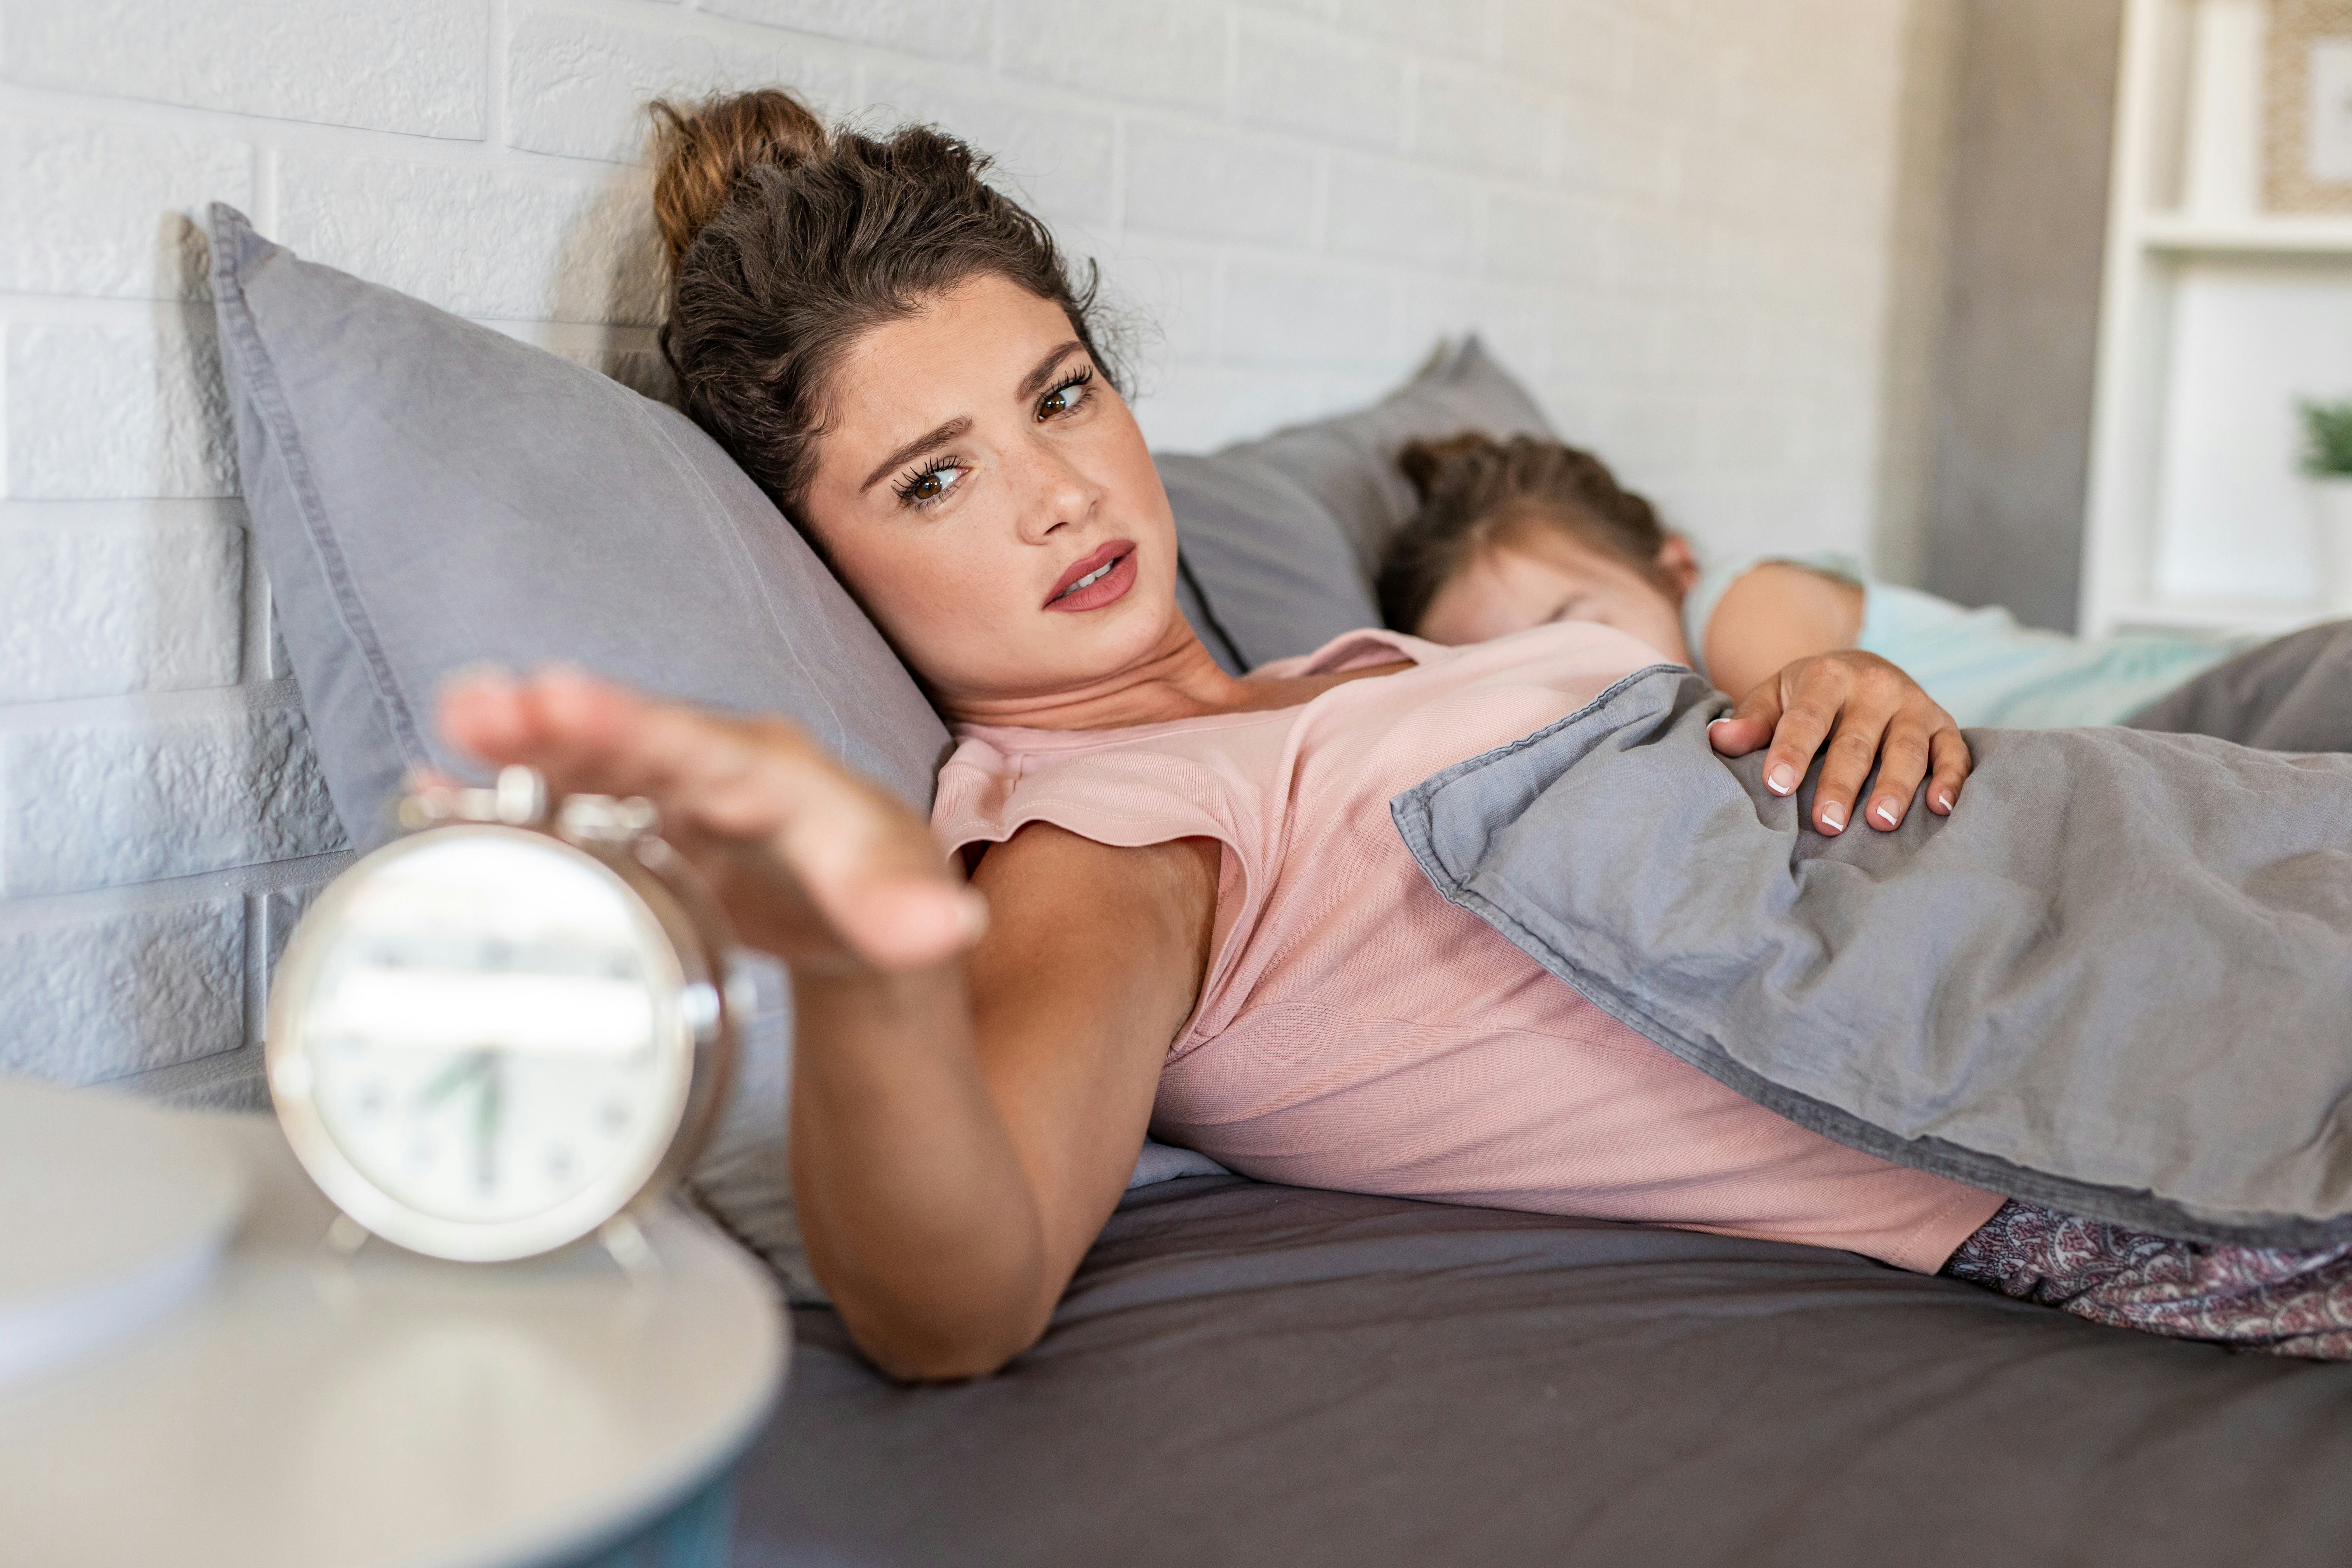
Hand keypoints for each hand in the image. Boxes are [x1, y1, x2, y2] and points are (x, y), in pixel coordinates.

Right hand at [436, 666, 985, 973]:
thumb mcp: (898, 911)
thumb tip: (947, 931)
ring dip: (521, 744)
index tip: (563, 696)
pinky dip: (506, 798)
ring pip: (591, 758)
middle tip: (479, 703)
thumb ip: (906, 915)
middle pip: (635, 736)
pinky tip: (436, 793)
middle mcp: (716, 767)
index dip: (631, 723)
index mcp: (778, 776)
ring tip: (454, 724)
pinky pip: (567, 802)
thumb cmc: (874, 892)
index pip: (703, 744)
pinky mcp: (635, 824)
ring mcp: (668, 792)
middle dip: (559, 719)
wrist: (854, 911)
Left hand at [1705, 651, 1968, 834]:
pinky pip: (1954, 752)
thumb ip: (1751, 721)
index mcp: (1828, 676)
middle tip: (1827, 823)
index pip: (1806, 718)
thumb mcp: (1774, 697)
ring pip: (1907, 748)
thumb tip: (1720, 739)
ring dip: (1896, 786)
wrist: (1860, 669)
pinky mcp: (1944, 724)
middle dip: (1841, 783)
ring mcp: (1914, 705)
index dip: (1792, 751)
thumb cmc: (1809, 695)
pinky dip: (1951, 779)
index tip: (1777, 785)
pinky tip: (1940, 808)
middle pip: (1857, 740)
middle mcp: (1876, 686)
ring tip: (1880, 823)